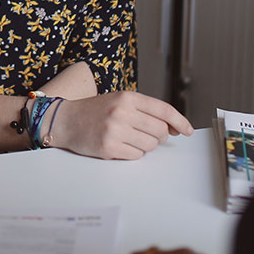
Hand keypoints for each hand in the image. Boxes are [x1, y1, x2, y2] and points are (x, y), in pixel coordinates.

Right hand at [47, 91, 192, 159]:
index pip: (163, 110)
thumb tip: (173, 128)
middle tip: (145, 134)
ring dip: (145, 146)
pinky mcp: (108, 147)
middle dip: (159, 136)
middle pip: (160, 130)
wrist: (65, 120)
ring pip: (150, 145)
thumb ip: (145, 110)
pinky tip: (119, 145)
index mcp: (127, 97)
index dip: (180, 121)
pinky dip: (132, 153)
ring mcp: (115, 130)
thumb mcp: (120, 101)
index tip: (188, 131)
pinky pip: (136, 156)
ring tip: (128, 138)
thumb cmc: (95, 111)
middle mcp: (122, 112)